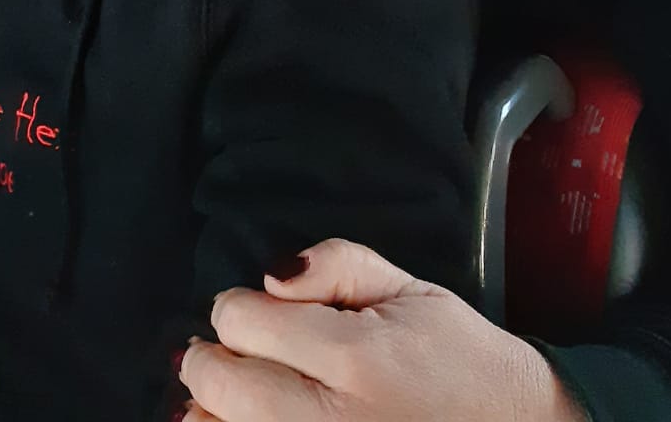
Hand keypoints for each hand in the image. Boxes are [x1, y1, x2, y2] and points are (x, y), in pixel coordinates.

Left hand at [179, 239, 584, 421]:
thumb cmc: (458, 359)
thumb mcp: (408, 290)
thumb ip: (335, 264)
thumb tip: (269, 277)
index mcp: (359, 359)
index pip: (244, 321)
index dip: (238, 305)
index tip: (255, 308)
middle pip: (222, 384)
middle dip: (213, 356)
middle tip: (236, 346)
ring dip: (214, 407)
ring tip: (241, 390)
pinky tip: (251, 421)